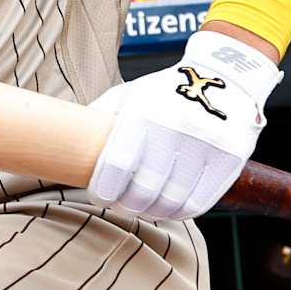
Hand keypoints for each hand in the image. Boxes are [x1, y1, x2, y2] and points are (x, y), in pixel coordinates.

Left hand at [87, 30, 281, 219]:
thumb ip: (100, 119)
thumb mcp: (130, 94)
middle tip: (121, 204)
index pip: (117, 164)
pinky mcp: (230, 161)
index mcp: (145, 111)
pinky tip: (169, 207)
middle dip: (127, 205)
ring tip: (143, 207)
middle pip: (145, 191)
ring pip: (172, 203)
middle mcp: (177, 128)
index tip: (99, 195)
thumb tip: (60, 145)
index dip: (103, 189)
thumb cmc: (165, 91)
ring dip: (152, 212)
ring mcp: (207, 146)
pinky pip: (199, 204)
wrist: (226, 77)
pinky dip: (180, 212)